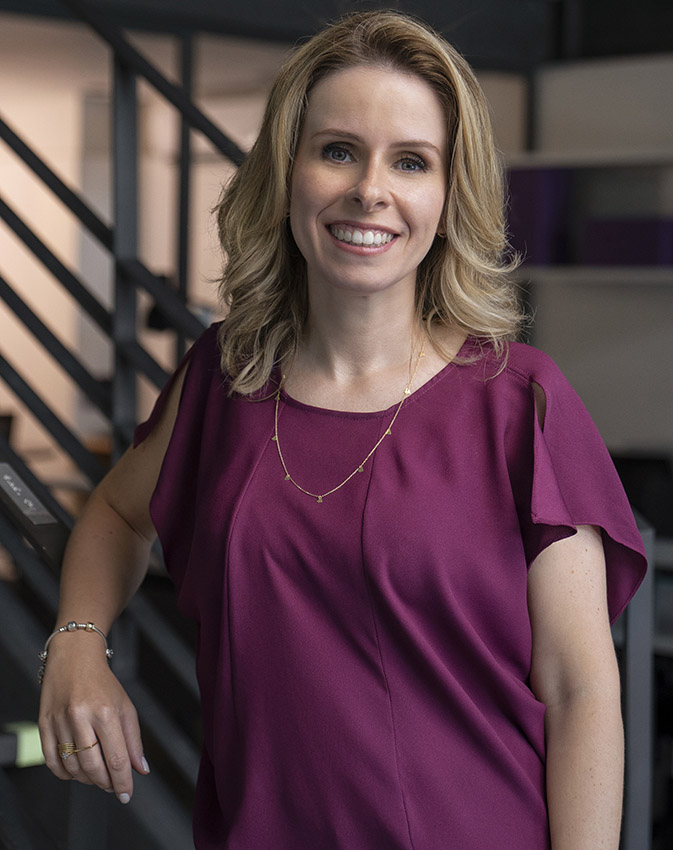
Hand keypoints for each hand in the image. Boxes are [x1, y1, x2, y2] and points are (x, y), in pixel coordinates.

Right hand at [38, 639, 148, 802]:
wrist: (74, 657)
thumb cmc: (102, 683)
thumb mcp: (125, 707)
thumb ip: (134, 740)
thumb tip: (140, 769)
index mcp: (105, 711)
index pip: (116, 758)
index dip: (122, 781)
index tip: (127, 794)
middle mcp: (81, 716)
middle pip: (93, 767)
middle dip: (105, 783)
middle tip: (113, 786)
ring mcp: (60, 721)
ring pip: (72, 767)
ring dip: (86, 780)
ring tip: (97, 776)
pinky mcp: (43, 724)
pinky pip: (51, 761)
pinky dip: (64, 774)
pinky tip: (76, 772)